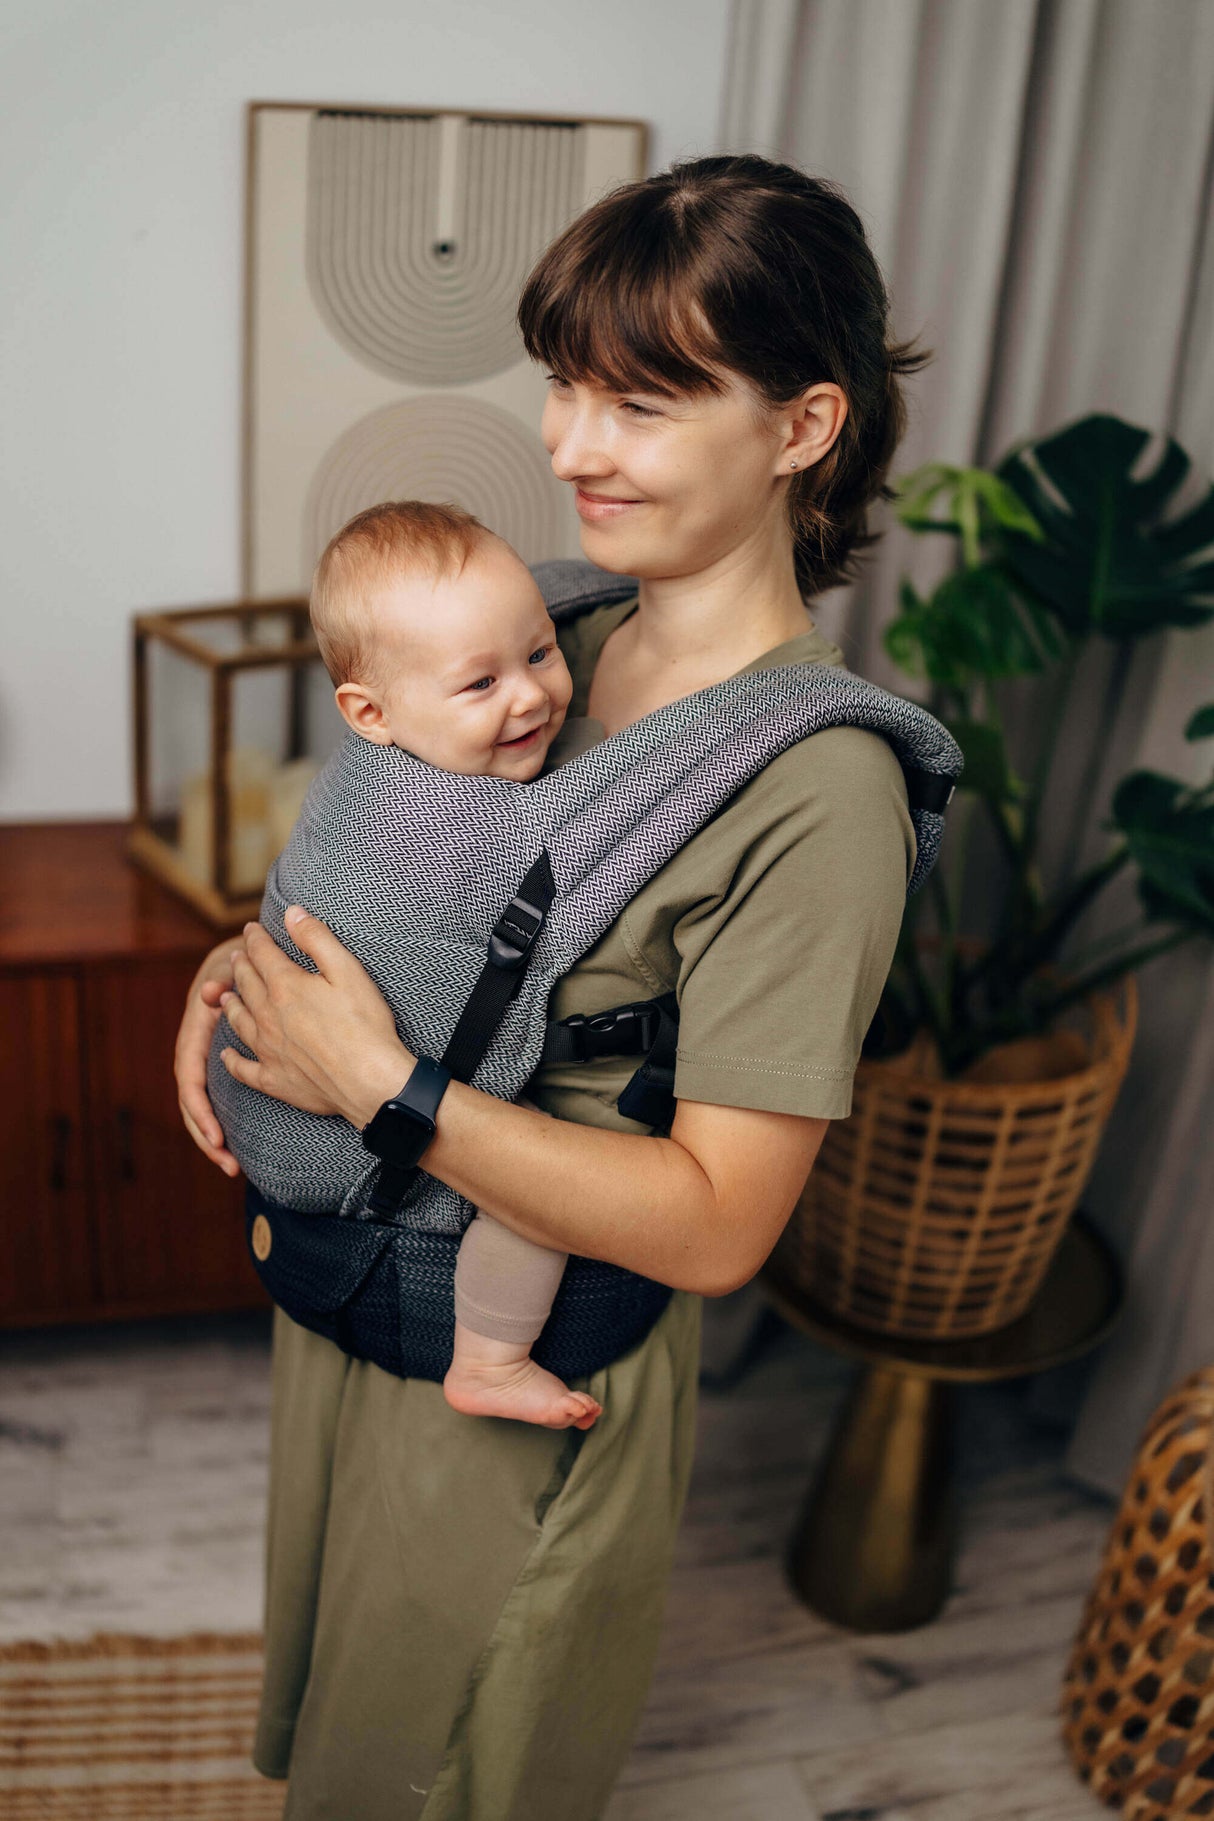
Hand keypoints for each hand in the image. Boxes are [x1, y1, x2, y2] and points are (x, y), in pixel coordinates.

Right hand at [175, 937, 240, 1175]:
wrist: (246, 954)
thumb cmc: (238, 960)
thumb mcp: (227, 965)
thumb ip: (221, 979)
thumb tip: (208, 998)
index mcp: (195, 1030)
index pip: (189, 1076)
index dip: (200, 1108)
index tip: (216, 1136)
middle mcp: (196, 1048)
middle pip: (191, 1101)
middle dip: (205, 1134)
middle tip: (228, 1165)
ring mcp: (207, 1056)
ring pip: (202, 1103)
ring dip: (211, 1136)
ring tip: (232, 1167)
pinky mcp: (222, 1062)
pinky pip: (219, 1096)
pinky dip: (225, 1120)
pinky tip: (239, 1146)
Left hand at [218, 906, 412, 1128]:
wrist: (370, 1082)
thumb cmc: (365, 1024)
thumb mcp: (347, 971)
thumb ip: (317, 938)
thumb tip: (292, 912)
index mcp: (286, 986)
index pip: (262, 954)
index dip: (255, 937)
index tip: (250, 928)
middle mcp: (268, 1016)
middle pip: (246, 985)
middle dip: (241, 966)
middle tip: (237, 957)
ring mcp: (268, 1050)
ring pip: (239, 1021)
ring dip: (230, 1005)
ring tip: (226, 997)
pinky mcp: (274, 1079)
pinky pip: (243, 1068)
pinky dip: (231, 1060)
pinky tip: (226, 1055)